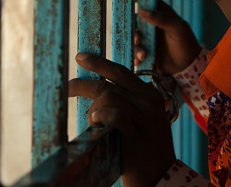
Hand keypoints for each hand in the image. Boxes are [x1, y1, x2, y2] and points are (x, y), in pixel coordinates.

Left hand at [68, 53, 175, 186]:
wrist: (162, 179)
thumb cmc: (145, 150)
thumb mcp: (143, 120)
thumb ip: (128, 102)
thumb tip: (98, 89)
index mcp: (151, 95)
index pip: (121, 71)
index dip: (99, 63)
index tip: (80, 56)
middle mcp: (150, 103)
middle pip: (109, 84)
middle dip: (84, 85)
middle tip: (68, 88)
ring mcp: (144, 119)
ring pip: (108, 98)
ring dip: (93, 109)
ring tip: (93, 122)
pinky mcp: (137, 135)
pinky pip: (112, 115)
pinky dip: (100, 117)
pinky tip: (98, 126)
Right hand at [135, 0, 200, 74]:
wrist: (187, 68)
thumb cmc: (186, 44)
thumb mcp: (177, 28)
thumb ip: (162, 18)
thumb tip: (141, 11)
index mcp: (161, 14)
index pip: (148, 2)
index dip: (138, 1)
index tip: (129, 4)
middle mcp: (153, 25)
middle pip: (136, 21)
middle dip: (135, 31)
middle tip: (138, 39)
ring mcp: (149, 38)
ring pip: (135, 38)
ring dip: (136, 46)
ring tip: (143, 55)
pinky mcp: (146, 51)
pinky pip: (136, 51)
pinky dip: (136, 56)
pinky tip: (141, 60)